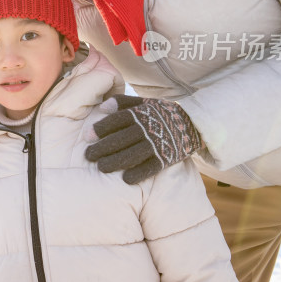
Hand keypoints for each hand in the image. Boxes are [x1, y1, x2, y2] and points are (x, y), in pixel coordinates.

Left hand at [85, 95, 202, 183]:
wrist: (193, 123)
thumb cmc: (160, 113)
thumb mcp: (144, 102)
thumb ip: (123, 102)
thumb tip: (103, 107)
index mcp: (140, 114)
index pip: (117, 120)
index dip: (101, 128)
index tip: (88, 136)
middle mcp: (147, 129)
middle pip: (121, 139)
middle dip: (102, 148)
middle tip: (88, 155)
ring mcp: (157, 144)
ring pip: (132, 154)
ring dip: (115, 162)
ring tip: (101, 167)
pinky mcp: (166, 158)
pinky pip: (150, 168)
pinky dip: (138, 174)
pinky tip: (126, 179)